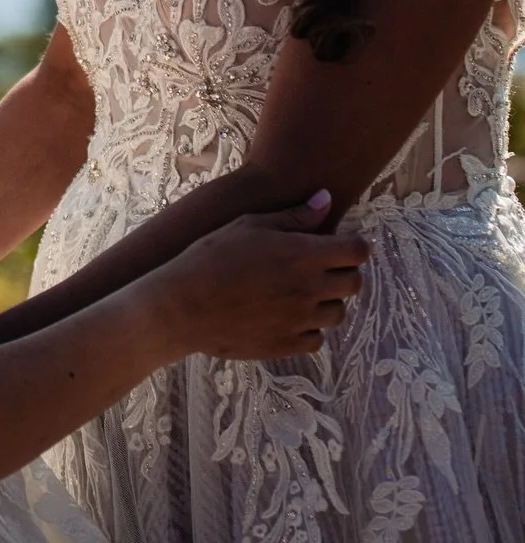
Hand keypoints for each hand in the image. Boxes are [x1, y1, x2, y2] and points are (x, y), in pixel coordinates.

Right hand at [160, 191, 369, 360]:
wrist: (185, 305)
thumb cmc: (213, 255)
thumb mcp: (249, 224)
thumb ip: (294, 215)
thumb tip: (326, 199)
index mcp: (302, 254)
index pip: (356, 252)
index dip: (357, 245)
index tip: (347, 243)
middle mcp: (309, 288)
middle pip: (354, 283)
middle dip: (345, 272)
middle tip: (323, 265)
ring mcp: (301, 320)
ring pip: (337, 312)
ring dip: (328, 300)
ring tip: (301, 290)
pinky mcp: (289, 344)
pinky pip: (317, 338)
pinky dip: (310, 326)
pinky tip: (289, 314)